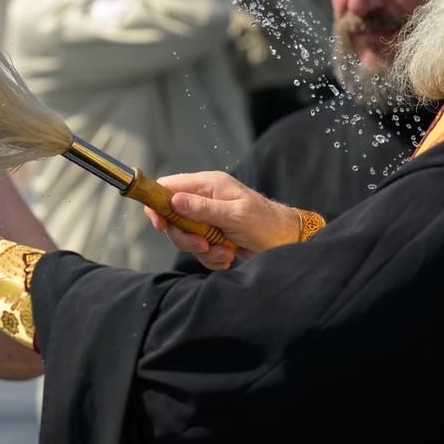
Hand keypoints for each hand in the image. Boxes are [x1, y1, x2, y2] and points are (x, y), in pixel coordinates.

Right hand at [143, 171, 299, 269]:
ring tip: (225, 252)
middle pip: (172, 217)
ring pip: (184, 237)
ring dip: (202, 250)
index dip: (157, 203)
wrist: (286, 241)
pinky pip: (198, 250)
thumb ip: (204, 208)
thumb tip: (174, 201)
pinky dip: (211, 258)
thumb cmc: (265, 222)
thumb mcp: (235, 215)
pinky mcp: (212, 236)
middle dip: (184, 236)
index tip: (161, 224)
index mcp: (208, 185)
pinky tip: (228, 256)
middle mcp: (204, 199)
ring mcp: (207, 218)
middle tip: (203, 245)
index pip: (168, 186)